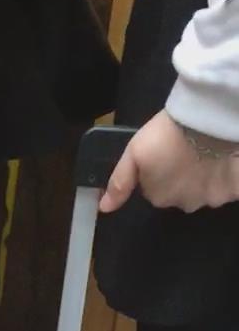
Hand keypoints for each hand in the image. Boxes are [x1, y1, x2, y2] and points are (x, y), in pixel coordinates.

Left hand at [101, 111, 238, 214]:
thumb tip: (104, 209)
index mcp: (158, 197)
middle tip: (187, 149)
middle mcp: (184, 204)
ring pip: (205, 190)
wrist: (209, 122)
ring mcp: (212, 199)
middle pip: (180, 192)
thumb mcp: (134, 153)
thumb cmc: (168, 135)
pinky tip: (225, 157)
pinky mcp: (234, 190)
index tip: (166, 152)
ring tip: (208, 150)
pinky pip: (229, 186)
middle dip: (182, 176)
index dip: (159, 170)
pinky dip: (227, 175)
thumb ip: (120, 182)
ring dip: (205, 175)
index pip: (155, 189)